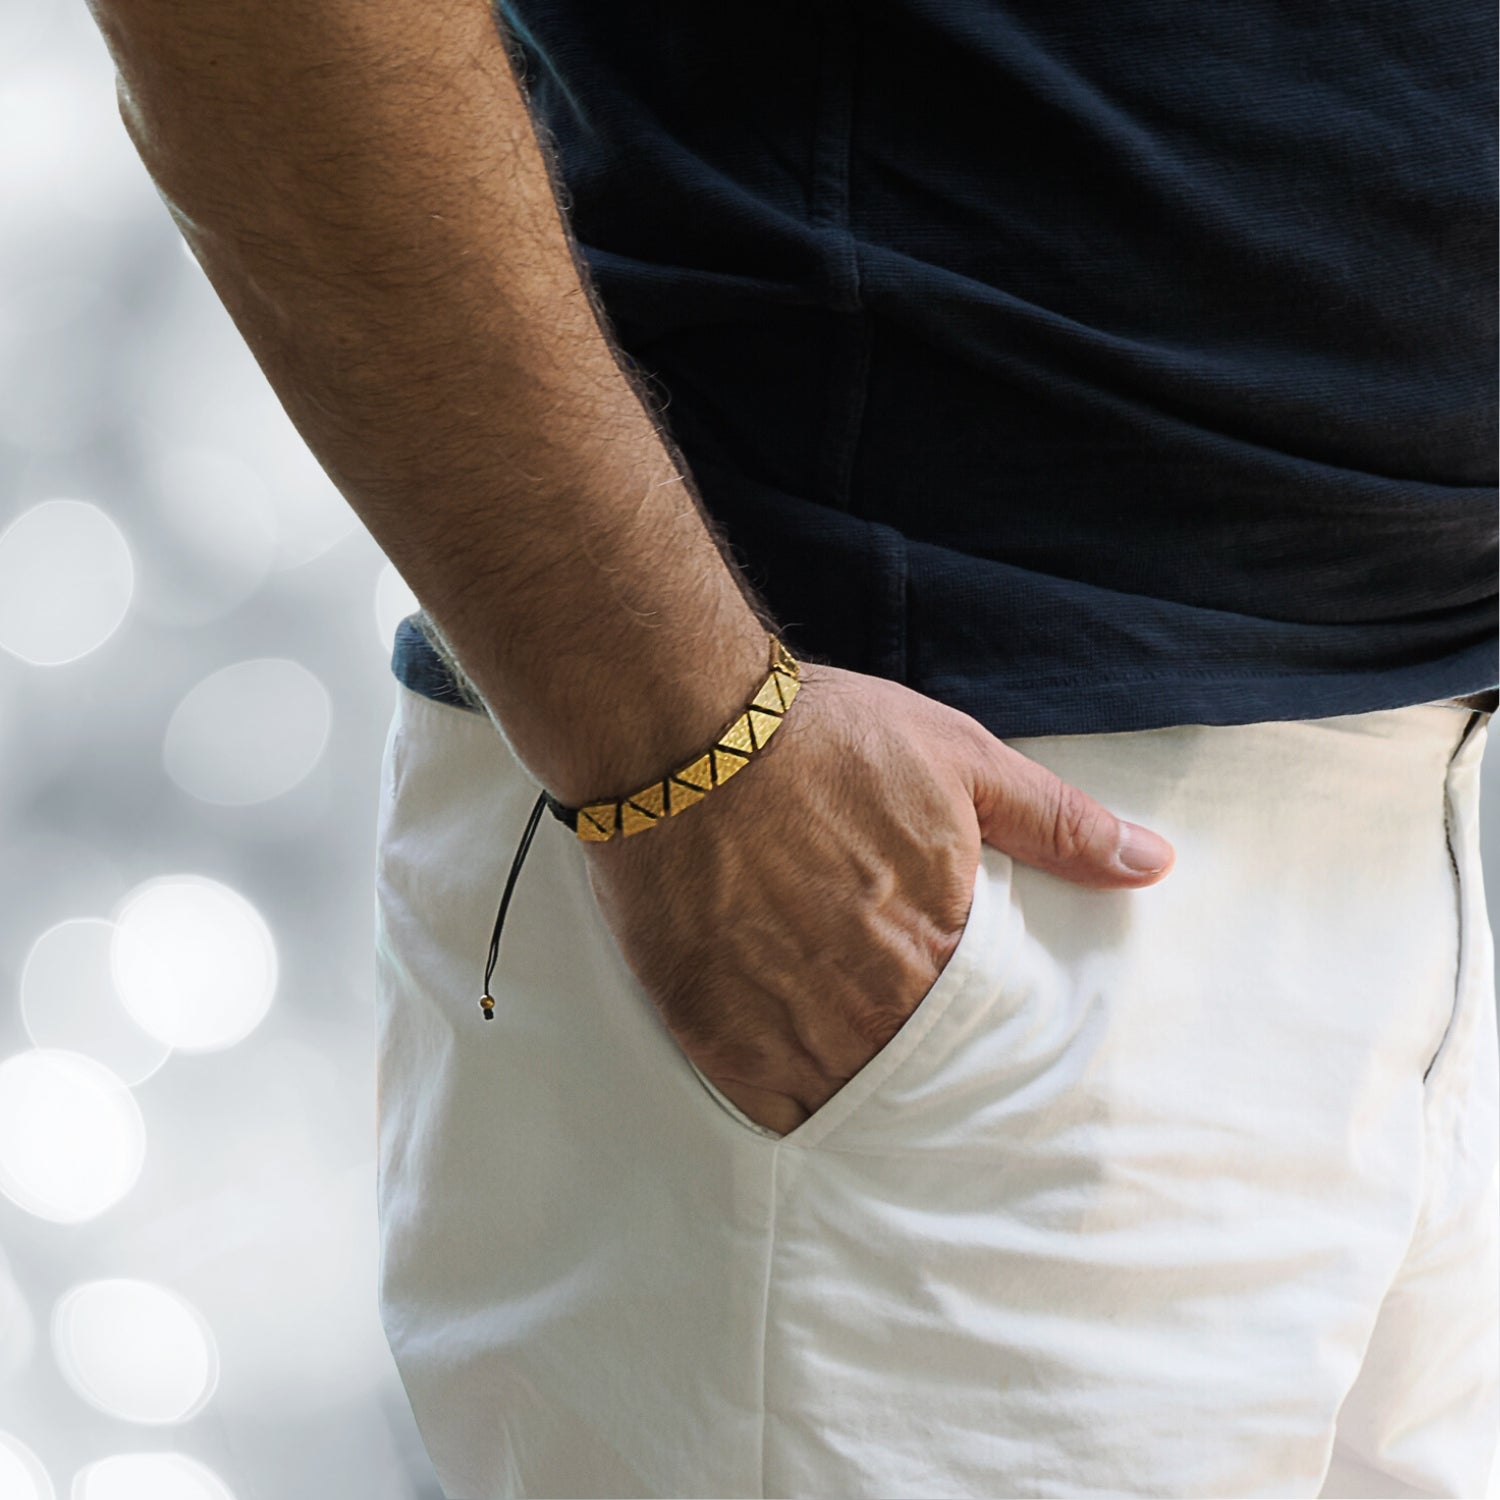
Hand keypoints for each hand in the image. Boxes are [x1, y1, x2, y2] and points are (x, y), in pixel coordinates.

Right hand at [581, 661, 1174, 1135]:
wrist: (687, 738)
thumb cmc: (825, 741)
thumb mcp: (960, 760)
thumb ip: (1057, 823)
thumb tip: (1155, 863)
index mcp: (941, 945)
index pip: (994, 1036)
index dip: (994, 1046)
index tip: (991, 1050)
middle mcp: (872, 1003)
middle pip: (923, 1078)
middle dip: (933, 1081)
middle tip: (936, 1087)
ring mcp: (790, 1026)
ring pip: (852, 1102)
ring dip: (867, 1098)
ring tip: (874, 1095)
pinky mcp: (716, 1032)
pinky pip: (774, 1110)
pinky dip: (798, 1109)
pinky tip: (806, 1093)